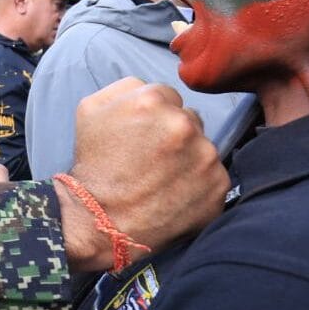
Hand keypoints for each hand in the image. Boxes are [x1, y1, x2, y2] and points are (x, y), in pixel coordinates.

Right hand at [58, 77, 229, 271]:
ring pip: (203, 147)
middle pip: (190, 119)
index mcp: (152, 100)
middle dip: (175, 135)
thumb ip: (124, 88)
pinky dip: (199, 185)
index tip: (143, 137)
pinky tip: (176, 195)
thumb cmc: (93, 166)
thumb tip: (151, 89)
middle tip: (153, 159)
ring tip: (163, 180)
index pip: (169, 96)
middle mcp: (184, 124)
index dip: (154, 118)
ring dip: (189, 159)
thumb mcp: (90, 110)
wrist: (101, 221)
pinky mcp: (218, 186)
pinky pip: (214, 176)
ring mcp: (205, 156)